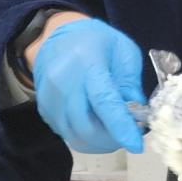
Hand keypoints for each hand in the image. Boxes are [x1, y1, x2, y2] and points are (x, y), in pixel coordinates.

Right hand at [29, 17, 145, 153]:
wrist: (57, 35)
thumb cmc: (96, 41)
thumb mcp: (123, 50)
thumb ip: (131, 82)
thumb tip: (137, 113)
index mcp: (88, 64)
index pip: (104, 102)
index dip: (120, 127)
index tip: (136, 145)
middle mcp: (64, 83)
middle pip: (86, 126)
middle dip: (111, 140)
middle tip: (128, 136)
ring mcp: (50, 98)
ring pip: (75, 136)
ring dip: (99, 143)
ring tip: (114, 134)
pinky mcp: (44, 110)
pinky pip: (66, 134)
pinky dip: (85, 139)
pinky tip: (97, 128)